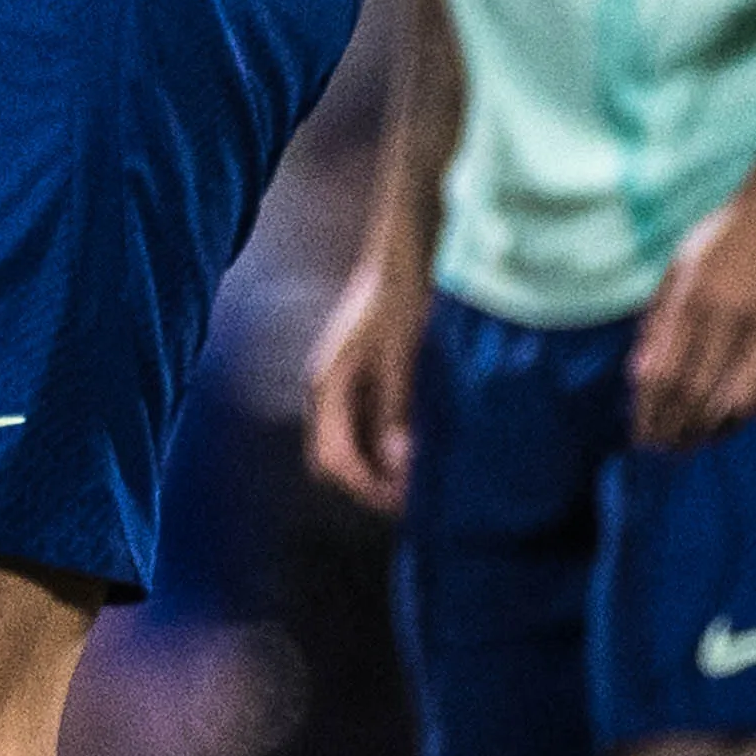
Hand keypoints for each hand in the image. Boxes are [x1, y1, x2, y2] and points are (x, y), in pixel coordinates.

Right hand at [301, 254, 425, 511]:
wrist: (407, 252)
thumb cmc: (403, 298)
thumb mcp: (404, 356)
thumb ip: (396, 410)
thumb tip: (396, 466)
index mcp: (328, 386)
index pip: (334, 460)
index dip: (368, 488)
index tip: (408, 504)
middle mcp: (330, 390)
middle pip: (339, 459)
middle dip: (375, 484)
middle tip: (421, 500)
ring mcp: (346, 384)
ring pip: (357, 445)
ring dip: (386, 465)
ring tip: (427, 477)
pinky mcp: (366, 377)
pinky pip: (372, 426)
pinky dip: (394, 443)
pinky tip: (427, 445)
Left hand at [630, 174, 755, 449]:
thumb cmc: (725, 239)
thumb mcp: (680, 270)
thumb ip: (659, 325)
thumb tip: (641, 381)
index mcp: (699, 298)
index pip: (669, 377)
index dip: (653, 415)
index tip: (642, 436)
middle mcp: (740, 317)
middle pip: (704, 398)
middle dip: (679, 431)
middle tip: (664, 447)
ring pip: (745, 406)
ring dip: (716, 430)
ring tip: (695, 439)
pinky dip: (753, 413)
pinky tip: (733, 416)